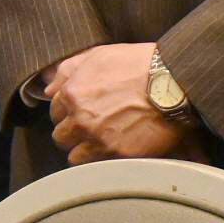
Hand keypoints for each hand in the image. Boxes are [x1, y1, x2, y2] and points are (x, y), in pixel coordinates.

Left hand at [45, 43, 197, 162]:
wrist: (175, 82)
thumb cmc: (139, 64)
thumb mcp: (99, 55)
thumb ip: (68, 71)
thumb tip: (48, 89)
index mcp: (72, 94)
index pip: (55, 113)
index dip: (67, 113)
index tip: (79, 114)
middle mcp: (80, 119)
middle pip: (61, 137)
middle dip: (73, 134)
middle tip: (89, 130)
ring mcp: (99, 139)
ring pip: (75, 157)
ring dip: (85, 151)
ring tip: (101, 144)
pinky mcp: (119, 155)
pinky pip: (99, 167)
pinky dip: (104, 162)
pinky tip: (115, 151)